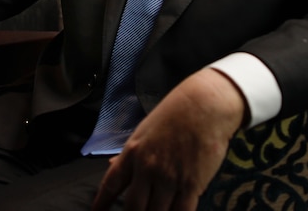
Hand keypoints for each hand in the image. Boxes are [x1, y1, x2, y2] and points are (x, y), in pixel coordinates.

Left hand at [92, 68, 244, 210]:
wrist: (205, 106)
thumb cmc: (174, 113)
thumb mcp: (144, 130)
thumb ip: (129, 153)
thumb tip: (112, 166)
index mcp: (132, 152)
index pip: (110, 184)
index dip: (102, 202)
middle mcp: (147, 168)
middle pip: (133, 207)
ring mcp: (169, 178)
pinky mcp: (192, 185)